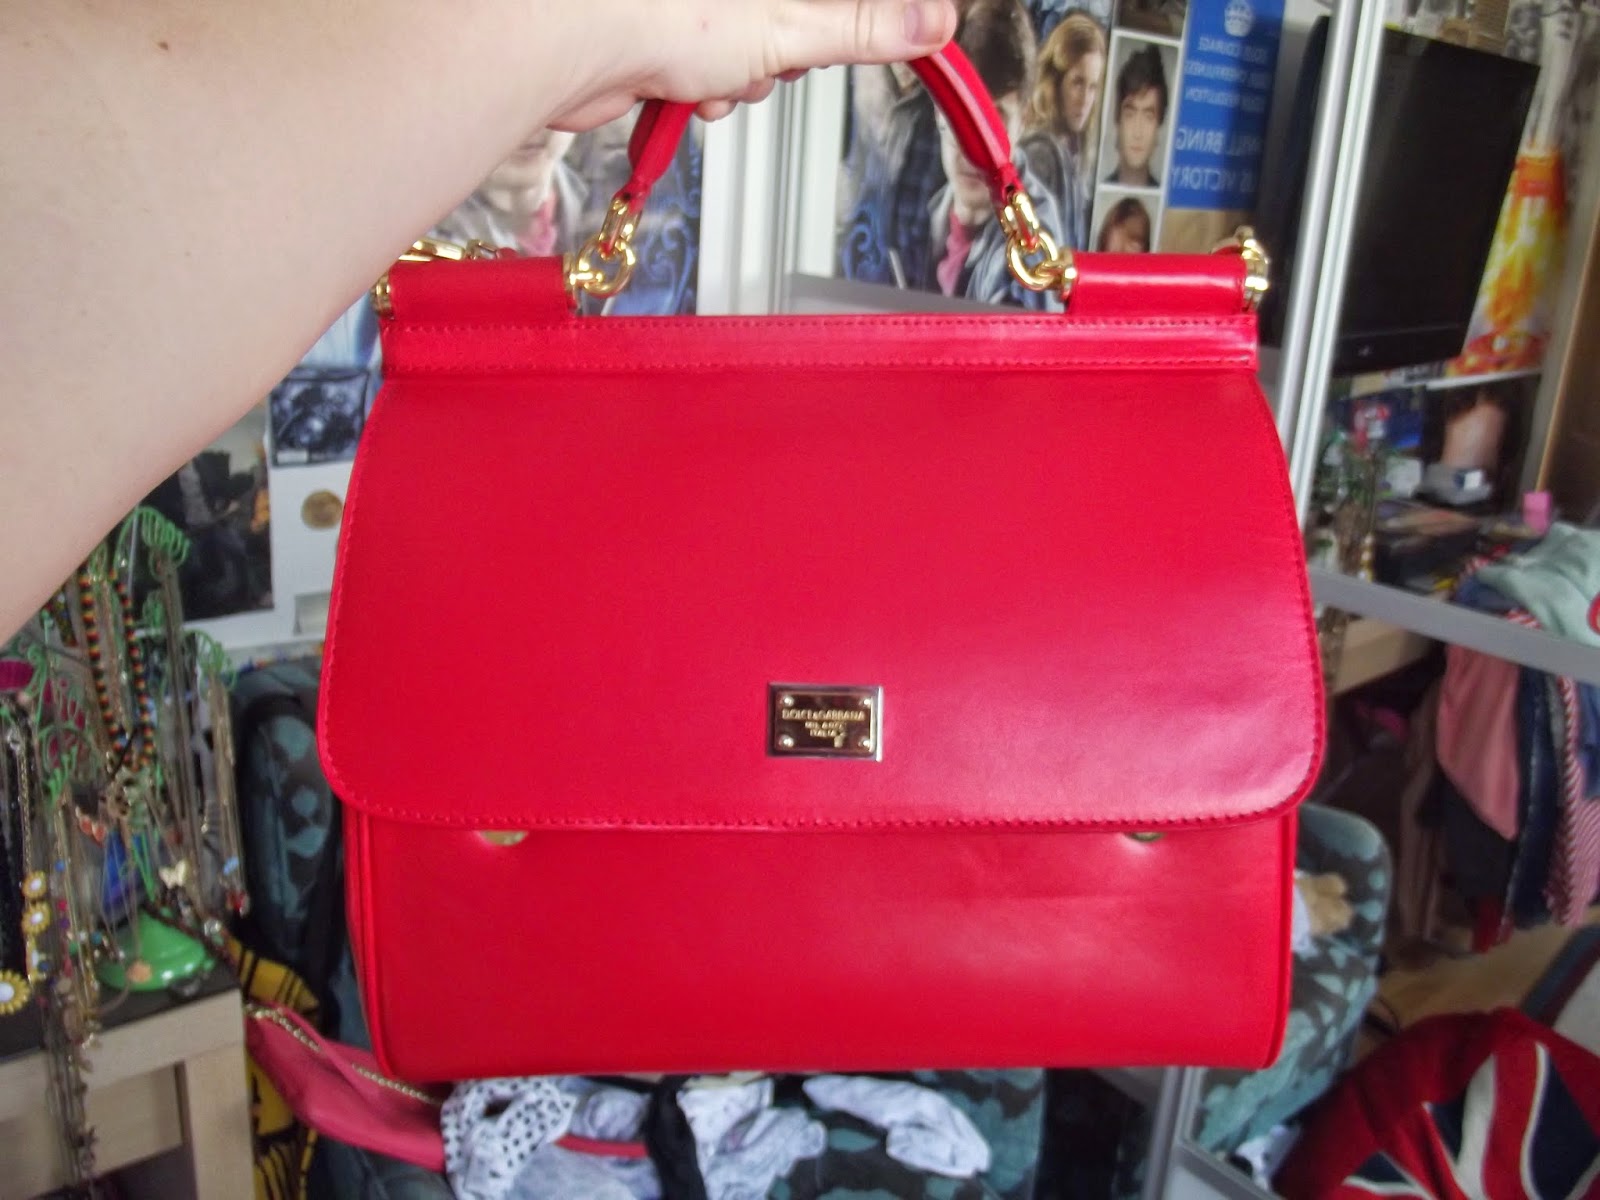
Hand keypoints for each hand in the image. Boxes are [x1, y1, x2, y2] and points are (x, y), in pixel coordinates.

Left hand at [545, 0, 957, 128]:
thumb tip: (936, 22)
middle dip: (783, 48)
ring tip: (716, 72)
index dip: (853, 20)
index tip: (893, 32)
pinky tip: (687, 87)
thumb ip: (865, 27)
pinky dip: (705, 89)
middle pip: (794, 14)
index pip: (838, 1)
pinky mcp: (663, 26)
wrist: (570, 44)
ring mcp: (693, 1)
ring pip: (751, 45)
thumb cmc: (659, 9)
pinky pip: (710, 65)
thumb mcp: (793, 25)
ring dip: (743, 78)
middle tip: (768, 53)